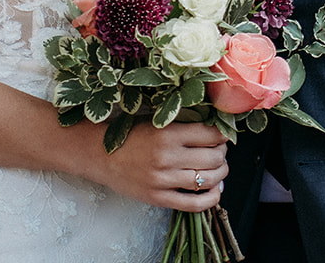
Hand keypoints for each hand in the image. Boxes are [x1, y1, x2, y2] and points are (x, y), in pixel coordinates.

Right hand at [87, 120, 227, 210]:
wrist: (101, 155)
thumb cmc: (130, 134)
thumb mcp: (155, 121)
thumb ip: (181, 123)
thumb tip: (213, 127)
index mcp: (167, 132)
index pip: (210, 134)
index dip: (222, 134)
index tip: (222, 134)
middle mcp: (167, 157)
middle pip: (213, 157)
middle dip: (223, 154)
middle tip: (221, 150)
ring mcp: (163, 180)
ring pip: (207, 180)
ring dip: (220, 174)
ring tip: (219, 168)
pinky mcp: (158, 198)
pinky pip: (193, 204)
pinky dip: (211, 199)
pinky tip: (215, 191)